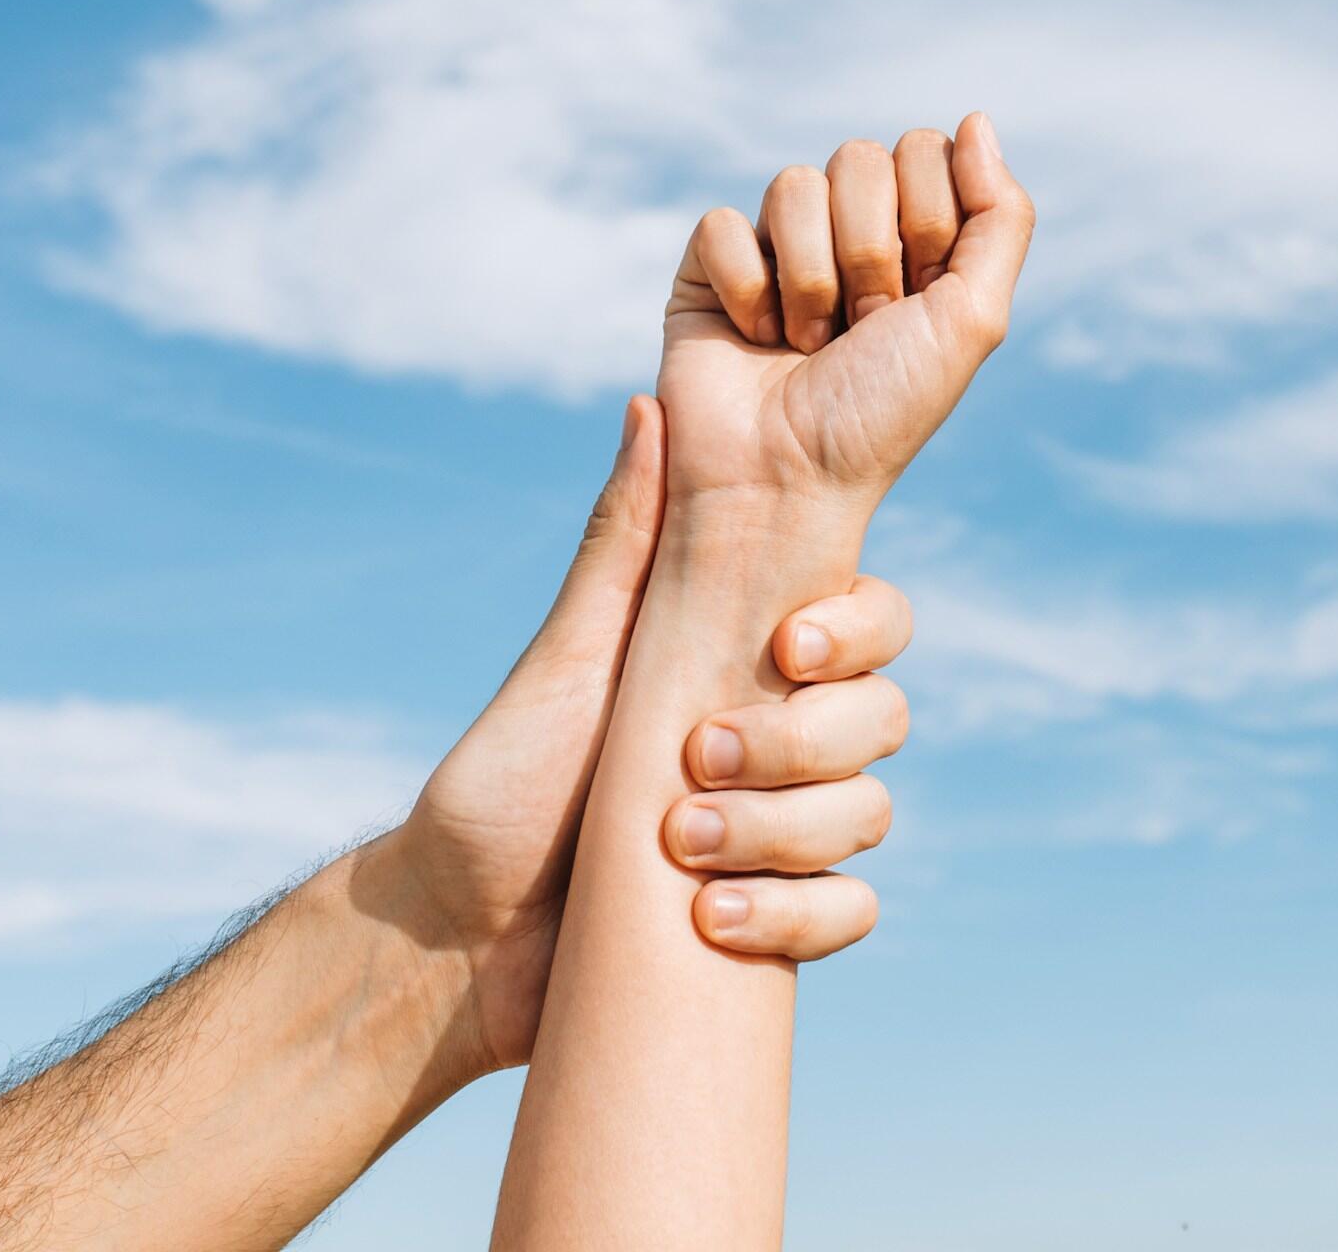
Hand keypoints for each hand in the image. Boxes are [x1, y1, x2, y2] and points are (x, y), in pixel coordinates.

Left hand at [390, 399, 913, 1073]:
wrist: (456, 934)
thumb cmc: (504, 780)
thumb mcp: (565, 656)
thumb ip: (625, 543)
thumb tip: (651, 405)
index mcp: (742, 663)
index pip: (869, 625)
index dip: (856, 633)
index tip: (785, 649)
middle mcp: (779, 742)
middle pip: (881, 721)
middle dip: (801, 744)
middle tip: (696, 757)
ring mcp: (783, 832)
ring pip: (868, 815)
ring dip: (784, 833)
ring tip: (680, 847)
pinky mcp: (775, 921)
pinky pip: (850, 913)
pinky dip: (800, 918)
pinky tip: (715, 919)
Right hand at [662, 112, 1034, 509]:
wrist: (788, 482)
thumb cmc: (883, 414)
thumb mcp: (974, 320)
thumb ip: (1000, 216)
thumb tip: (977, 119)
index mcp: (915, 239)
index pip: (926, 150)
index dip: (926, 222)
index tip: (915, 302)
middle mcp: (846, 234)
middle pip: (861, 157)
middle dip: (870, 253)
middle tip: (860, 328)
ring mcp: (776, 246)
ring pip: (793, 183)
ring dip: (810, 280)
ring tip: (806, 343)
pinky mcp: (710, 267)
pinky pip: (724, 223)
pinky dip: (746, 289)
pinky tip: (752, 336)